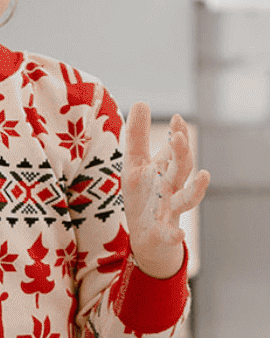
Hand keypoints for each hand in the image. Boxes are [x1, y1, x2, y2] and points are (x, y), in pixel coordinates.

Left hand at [121, 102, 208, 278]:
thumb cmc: (143, 195)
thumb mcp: (134, 164)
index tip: (177, 118)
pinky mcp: (163, 231)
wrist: (146, 235)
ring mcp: (170, 210)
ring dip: (196, 189)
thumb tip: (141, 101)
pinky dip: (175, 234)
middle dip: (181, 154)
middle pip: (182, 169)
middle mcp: (173, 188)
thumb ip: (137, 136)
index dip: (179, 135)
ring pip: (186, 199)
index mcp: (166, 170)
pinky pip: (171, 233)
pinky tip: (178, 235)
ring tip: (204, 175)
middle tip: (177, 137)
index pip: (176, 150)